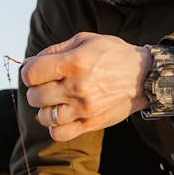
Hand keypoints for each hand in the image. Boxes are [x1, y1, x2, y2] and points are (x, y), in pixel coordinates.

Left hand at [22, 32, 151, 141]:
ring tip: (55, 102)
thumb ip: (55, 50)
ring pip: (45, 116)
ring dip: (45, 109)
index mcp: (74, 62)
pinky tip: (62, 117)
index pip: (30, 74)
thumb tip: (29, 63)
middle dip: (36, 90)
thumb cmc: (113, 55)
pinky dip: (55, 127)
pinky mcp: (91, 123)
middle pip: (34, 96)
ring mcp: (84, 108)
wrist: (144, 77)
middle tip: (48, 86)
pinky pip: (60, 134)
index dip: (29, 72)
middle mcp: (77, 87)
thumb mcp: (85, 40)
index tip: (38, 72)